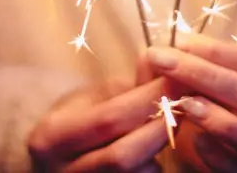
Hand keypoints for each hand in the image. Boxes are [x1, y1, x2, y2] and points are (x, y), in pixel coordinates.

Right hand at [27, 78, 178, 171]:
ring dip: (160, 149)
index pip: (109, 118)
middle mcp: (62, 171)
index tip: (177, 78)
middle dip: (160, 127)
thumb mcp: (89, 98)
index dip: (148, 99)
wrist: (51, 158)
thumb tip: (167, 74)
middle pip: (123, 155)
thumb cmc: (74, 119)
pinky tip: (155, 148)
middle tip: (185, 102)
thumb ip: (125, 90)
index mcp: (53, 135)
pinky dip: (153, 166)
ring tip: (173, 121)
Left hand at [145, 35, 236, 171]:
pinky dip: (217, 155)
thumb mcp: (203, 72)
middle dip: (205, 76)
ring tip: (183, 103)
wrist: (220, 141)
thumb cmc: (212, 95)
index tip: (178, 42)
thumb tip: (153, 55)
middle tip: (164, 62)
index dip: (216, 52)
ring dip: (220, 120)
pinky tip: (193, 139)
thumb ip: (182, 60)